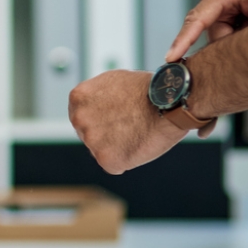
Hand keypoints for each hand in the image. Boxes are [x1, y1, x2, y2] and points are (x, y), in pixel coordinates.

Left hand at [68, 70, 191, 173]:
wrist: (170, 101)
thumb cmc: (147, 89)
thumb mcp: (111, 81)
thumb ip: (95, 96)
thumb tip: (90, 107)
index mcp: (78, 97)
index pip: (82, 116)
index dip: (101, 119)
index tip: (116, 118)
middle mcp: (79, 118)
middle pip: (88, 134)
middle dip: (106, 134)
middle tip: (129, 127)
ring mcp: (91, 140)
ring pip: (101, 151)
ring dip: (117, 147)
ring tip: (137, 133)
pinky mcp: (106, 159)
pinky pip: (115, 165)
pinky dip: (127, 160)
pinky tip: (139, 145)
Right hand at [166, 0, 247, 60]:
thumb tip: (239, 61)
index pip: (197, 20)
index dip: (182, 41)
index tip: (170, 58)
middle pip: (214, 36)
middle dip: (232, 47)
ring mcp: (217, 3)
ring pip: (222, 37)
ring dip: (241, 39)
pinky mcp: (224, 9)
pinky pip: (228, 32)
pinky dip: (242, 35)